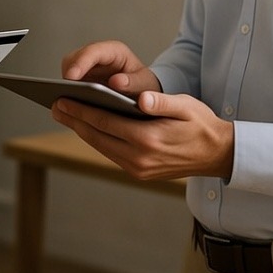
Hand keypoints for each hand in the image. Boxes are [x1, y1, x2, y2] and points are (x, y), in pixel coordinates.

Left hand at [52, 90, 233, 181]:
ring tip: (67, 116)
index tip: (63, 100)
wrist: (218, 155)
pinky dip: (97, 141)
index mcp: (148, 140)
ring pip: (102, 148)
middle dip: (75, 121)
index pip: (106, 123)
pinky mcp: (140, 173)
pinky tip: (88, 129)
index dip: (82, 111)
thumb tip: (140, 99)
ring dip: (82, 132)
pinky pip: (111, 154)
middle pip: (97, 137)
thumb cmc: (202, 124)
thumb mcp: (187, 107)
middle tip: (55, 107)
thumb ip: (162, 102)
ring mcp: (139, 169)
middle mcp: (140, 158)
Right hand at [61, 40, 159, 95]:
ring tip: (61, 103)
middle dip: (68, 76)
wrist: (147, 96)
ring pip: (67, 72)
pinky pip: (68, 86)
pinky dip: (67, 95)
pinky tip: (66, 110)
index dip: (80, 63)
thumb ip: (134, 82)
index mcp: (114, 52)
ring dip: (65, 87)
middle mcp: (97, 57)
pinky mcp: (82, 82)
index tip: (71, 78)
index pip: (93, 52)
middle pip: (74, 60)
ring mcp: (87, 69)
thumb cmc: (147, 87)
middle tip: (63, 93)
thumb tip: (116, 82)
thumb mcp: (145, 85)